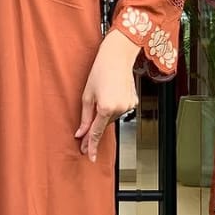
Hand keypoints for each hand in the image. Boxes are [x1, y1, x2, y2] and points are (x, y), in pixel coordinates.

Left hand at [75, 30, 140, 162]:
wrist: (117, 57)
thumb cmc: (100, 71)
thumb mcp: (87, 95)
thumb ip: (84, 117)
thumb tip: (81, 133)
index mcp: (106, 108)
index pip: (96, 132)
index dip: (91, 145)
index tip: (89, 156)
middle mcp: (119, 109)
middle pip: (103, 125)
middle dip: (94, 128)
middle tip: (84, 138)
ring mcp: (128, 106)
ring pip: (112, 118)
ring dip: (104, 115)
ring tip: (102, 97)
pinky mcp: (133, 102)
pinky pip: (120, 110)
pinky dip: (114, 107)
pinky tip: (111, 95)